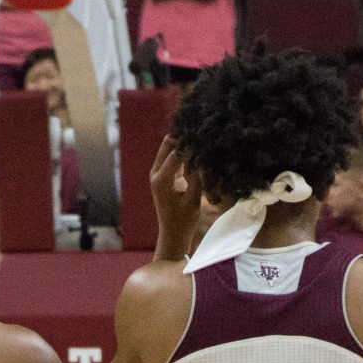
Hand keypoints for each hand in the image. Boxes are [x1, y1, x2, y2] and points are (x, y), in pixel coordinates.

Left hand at [146, 134, 203, 264]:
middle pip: (169, 143)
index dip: (191, 143)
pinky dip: (184, 150)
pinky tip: (198, 147)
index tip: (206, 134)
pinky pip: (174, 155)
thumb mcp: (193, 200)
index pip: (176, 152)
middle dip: (184, 136)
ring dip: (184, 142)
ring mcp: (159, 172)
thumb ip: (197, 176)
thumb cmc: (184, 221)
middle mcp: (156, 172)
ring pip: (170, 147)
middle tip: (203, 129)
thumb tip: (201, 154)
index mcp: (161, 179)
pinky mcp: (165, 174)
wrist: (173, 234)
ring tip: (202, 136)